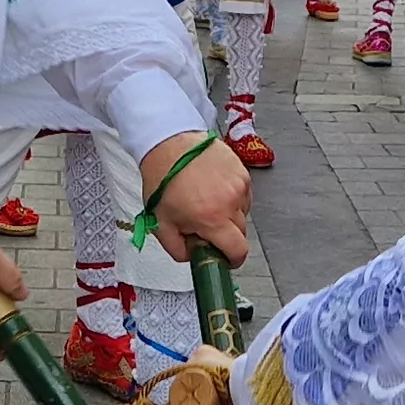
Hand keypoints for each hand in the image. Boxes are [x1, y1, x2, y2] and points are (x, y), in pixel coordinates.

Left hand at [140, 130, 250, 263]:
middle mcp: (230, 202)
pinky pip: (243, 195)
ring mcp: (239, 185)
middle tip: (204, 225)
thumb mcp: (160, 223)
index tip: (225, 259)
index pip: (238, 251)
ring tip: (206, 202)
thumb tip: (193, 257)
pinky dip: (231, 197)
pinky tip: (212, 189)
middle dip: (225, 235)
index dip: (232, 260)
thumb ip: (177, 250)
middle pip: (241, 233)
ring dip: (229, 214)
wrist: (168, 144)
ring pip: (242, 213)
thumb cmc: (163, 178)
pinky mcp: (242, 171)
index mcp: (212, 218)